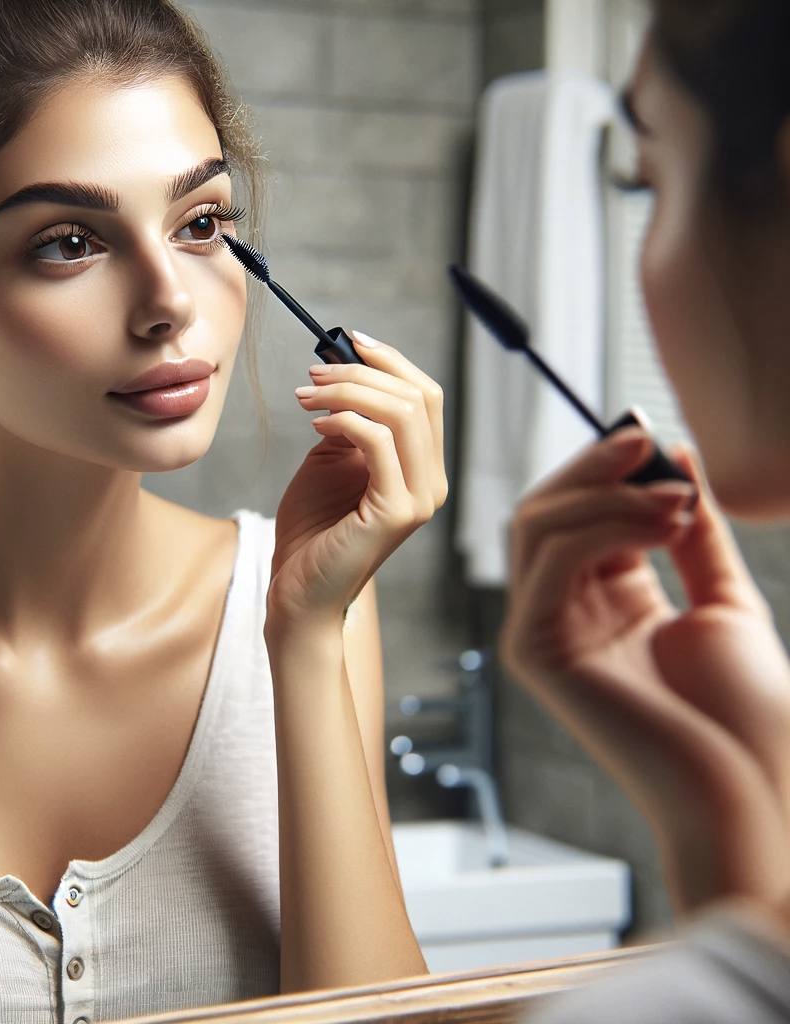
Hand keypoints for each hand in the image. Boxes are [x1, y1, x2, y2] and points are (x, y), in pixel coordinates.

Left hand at [267, 333, 446, 626]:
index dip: (390, 361)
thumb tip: (342, 369)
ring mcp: (420, 498)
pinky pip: (379, 442)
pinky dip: (345, 420)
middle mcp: (432, 482)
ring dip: (348, 391)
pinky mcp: (396, 512)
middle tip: (313, 374)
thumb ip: (348, 421)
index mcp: (422, 467)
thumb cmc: (312, 530)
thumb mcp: (331, 461)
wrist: (298, 590)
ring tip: (307, 396)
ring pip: (402, 413)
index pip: (425, 395)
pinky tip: (316, 425)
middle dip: (362, 372)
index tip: (349, 341)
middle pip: (417, 397)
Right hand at [501, 429, 789, 914]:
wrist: (749, 793)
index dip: (604, 468)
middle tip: (644, 439)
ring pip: (536, 527)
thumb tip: (675, 453)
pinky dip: (601, 528)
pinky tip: (660, 526)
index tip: (650, 433)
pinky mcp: (535, 652)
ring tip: (674, 498)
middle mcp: (560, 612)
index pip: (574, 512)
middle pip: (543, 510)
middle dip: (592, 467)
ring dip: (603, 494)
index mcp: (599, 602)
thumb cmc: (743, 714)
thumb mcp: (722, 598)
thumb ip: (692, 531)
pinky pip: (550, 563)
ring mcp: (540, 632)